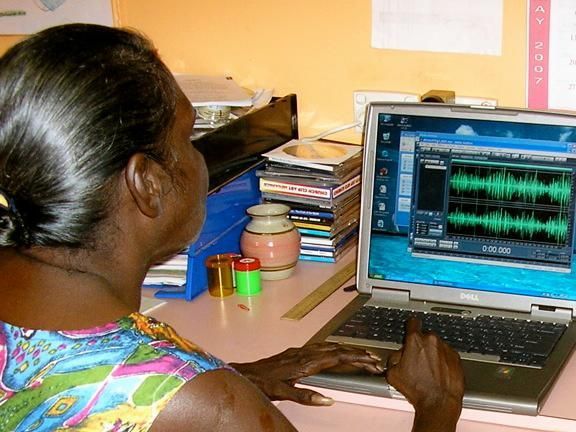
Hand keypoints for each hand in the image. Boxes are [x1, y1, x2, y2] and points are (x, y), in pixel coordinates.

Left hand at [230, 342, 383, 405]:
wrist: (245, 373)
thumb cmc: (262, 383)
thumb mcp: (283, 393)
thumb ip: (306, 397)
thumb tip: (328, 401)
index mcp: (305, 362)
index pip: (337, 357)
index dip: (356, 358)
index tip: (371, 362)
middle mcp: (304, 353)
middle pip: (337, 349)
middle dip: (357, 353)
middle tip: (375, 360)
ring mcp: (300, 351)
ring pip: (329, 346)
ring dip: (347, 350)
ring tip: (361, 355)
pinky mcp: (295, 352)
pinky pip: (321, 347)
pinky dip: (334, 348)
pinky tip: (336, 351)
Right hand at [385, 318, 464, 431]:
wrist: (439, 403)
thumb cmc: (418, 390)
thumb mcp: (393, 373)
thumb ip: (394, 357)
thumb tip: (397, 355)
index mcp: (415, 341)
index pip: (413, 322)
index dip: (410, 326)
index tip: (410, 328)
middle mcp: (432, 341)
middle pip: (425, 336)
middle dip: (421, 345)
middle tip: (416, 360)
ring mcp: (446, 349)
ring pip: (437, 346)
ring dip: (433, 354)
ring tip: (429, 371)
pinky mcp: (457, 359)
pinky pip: (448, 355)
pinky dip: (444, 362)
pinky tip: (438, 374)